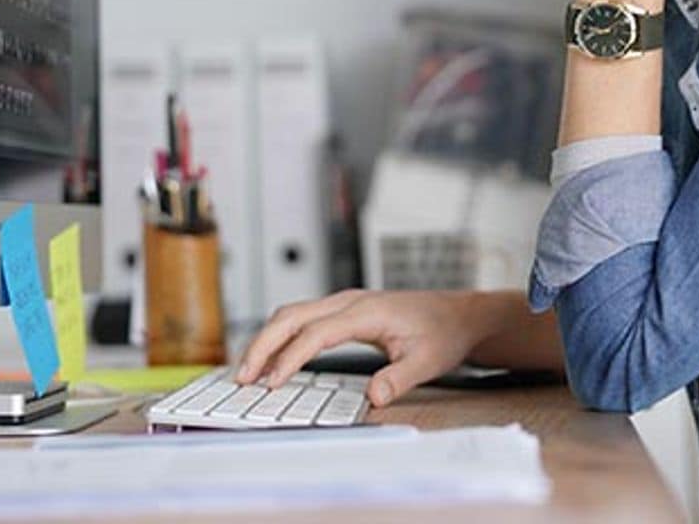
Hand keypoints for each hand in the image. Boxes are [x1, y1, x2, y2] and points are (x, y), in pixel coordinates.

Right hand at [236, 289, 483, 407]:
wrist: (456, 314)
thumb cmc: (442, 333)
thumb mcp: (428, 361)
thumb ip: (399, 378)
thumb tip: (373, 398)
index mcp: (366, 311)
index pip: (317, 332)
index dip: (291, 356)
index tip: (273, 382)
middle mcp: (349, 301)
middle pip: (293, 315)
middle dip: (263, 344)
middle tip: (242, 376)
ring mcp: (344, 303)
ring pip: (293, 313)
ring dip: (267, 338)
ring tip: (247, 370)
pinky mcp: (343, 311)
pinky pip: (302, 318)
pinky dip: (280, 335)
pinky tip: (271, 358)